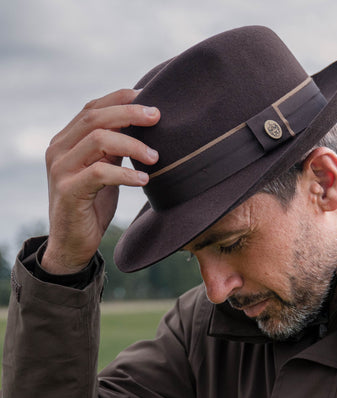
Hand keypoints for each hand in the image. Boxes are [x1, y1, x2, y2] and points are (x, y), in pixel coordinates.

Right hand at [42, 89, 159, 273]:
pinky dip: (126, 173)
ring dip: (133, 144)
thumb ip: (113, 147)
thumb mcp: (104, 168)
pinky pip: (100, 172)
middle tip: (158, 117)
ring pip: (98, 140)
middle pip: (95, 117)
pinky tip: (144, 179)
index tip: (149, 96)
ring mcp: (60, 169)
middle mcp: (58, 149)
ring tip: (155, 156)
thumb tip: (142, 123)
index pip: (93, 108)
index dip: (120, 98)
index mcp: (66, 140)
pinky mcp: (68, 191)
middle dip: (130, 113)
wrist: (73, 242)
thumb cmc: (93, 202)